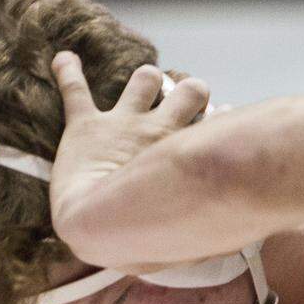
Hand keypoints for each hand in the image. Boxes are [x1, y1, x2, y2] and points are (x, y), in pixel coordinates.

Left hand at [49, 52, 208, 251]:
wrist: (104, 227)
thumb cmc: (151, 236)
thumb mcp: (200, 231)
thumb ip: (219, 231)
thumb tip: (240, 244)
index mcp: (188, 153)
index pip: (217, 124)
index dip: (221, 122)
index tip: (221, 125)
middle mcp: (161, 129)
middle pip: (189, 91)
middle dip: (190, 92)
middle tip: (186, 101)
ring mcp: (123, 123)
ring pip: (145, 80)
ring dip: (147, 79)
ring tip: (147, 80)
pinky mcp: (86, 125)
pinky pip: (75, 87)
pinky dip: (68, 71)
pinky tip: (64, 59)